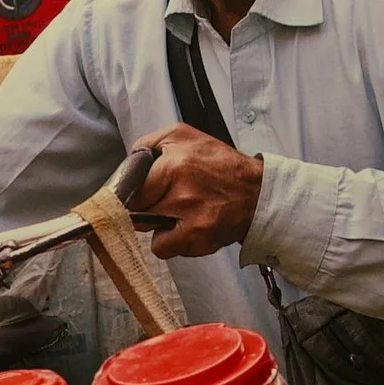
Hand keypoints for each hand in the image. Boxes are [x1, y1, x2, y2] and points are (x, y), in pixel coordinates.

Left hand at [133, 123, 263, 257]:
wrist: (256, 192)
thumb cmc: (220, 164)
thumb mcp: (182, 135)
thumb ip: (147, 145)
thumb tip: (127, 165)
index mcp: (174, 165)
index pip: (129, 189)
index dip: (130, 192)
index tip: (139, 192)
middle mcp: (182, 194)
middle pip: (137, 211)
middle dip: (145, 206)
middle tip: (163, 198)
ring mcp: (191, 220)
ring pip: (148, 230)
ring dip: (158, 224)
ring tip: (178, 212)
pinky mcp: (198, 240)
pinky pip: (163, 249)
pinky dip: (170, 241)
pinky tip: (185, 227)